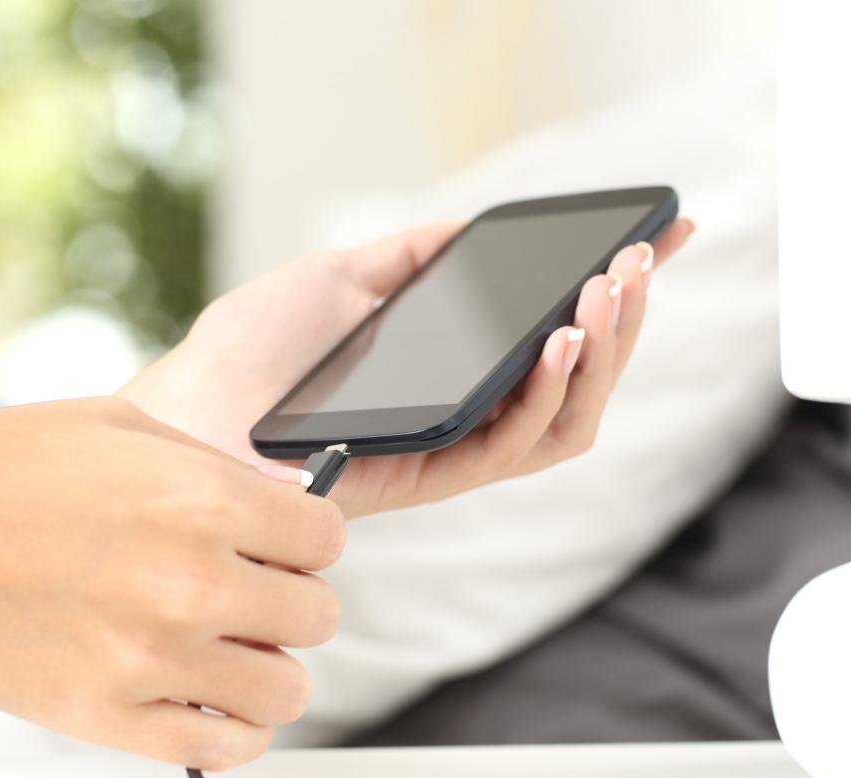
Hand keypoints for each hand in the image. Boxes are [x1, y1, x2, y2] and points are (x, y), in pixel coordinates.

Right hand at [0, 397, 344, 769]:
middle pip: (317, 615)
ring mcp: (147, 656)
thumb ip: (219, 467)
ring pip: (285, 689)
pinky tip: (204, 695)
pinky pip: (222, 748)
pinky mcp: (104, 717)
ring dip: (267, 666)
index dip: (305, 539)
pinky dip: (231, 728)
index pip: (326, 539)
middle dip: (288, 599)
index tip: (280, 545)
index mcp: (196, 496)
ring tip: (224, 644)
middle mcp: (185, 578)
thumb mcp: (122, 426)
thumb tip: (288, 508)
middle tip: (245, 590)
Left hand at [121, 219, 694, 516]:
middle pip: (574, 383)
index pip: (551, 339)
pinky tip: (560, 338)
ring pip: (563, 420)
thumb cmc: (251, 349)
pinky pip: (513, 445)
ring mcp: (448, 451)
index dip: (612, 297)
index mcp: (448, 372)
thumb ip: (407, 258)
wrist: (190, 408)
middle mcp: (460, 417)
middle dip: (621, 320)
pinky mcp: (428, 477)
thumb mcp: (336, 280)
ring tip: (612, 288)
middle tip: (640, 258)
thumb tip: (467, 228)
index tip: (660, 239)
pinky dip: (547, 394)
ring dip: (602, 354)